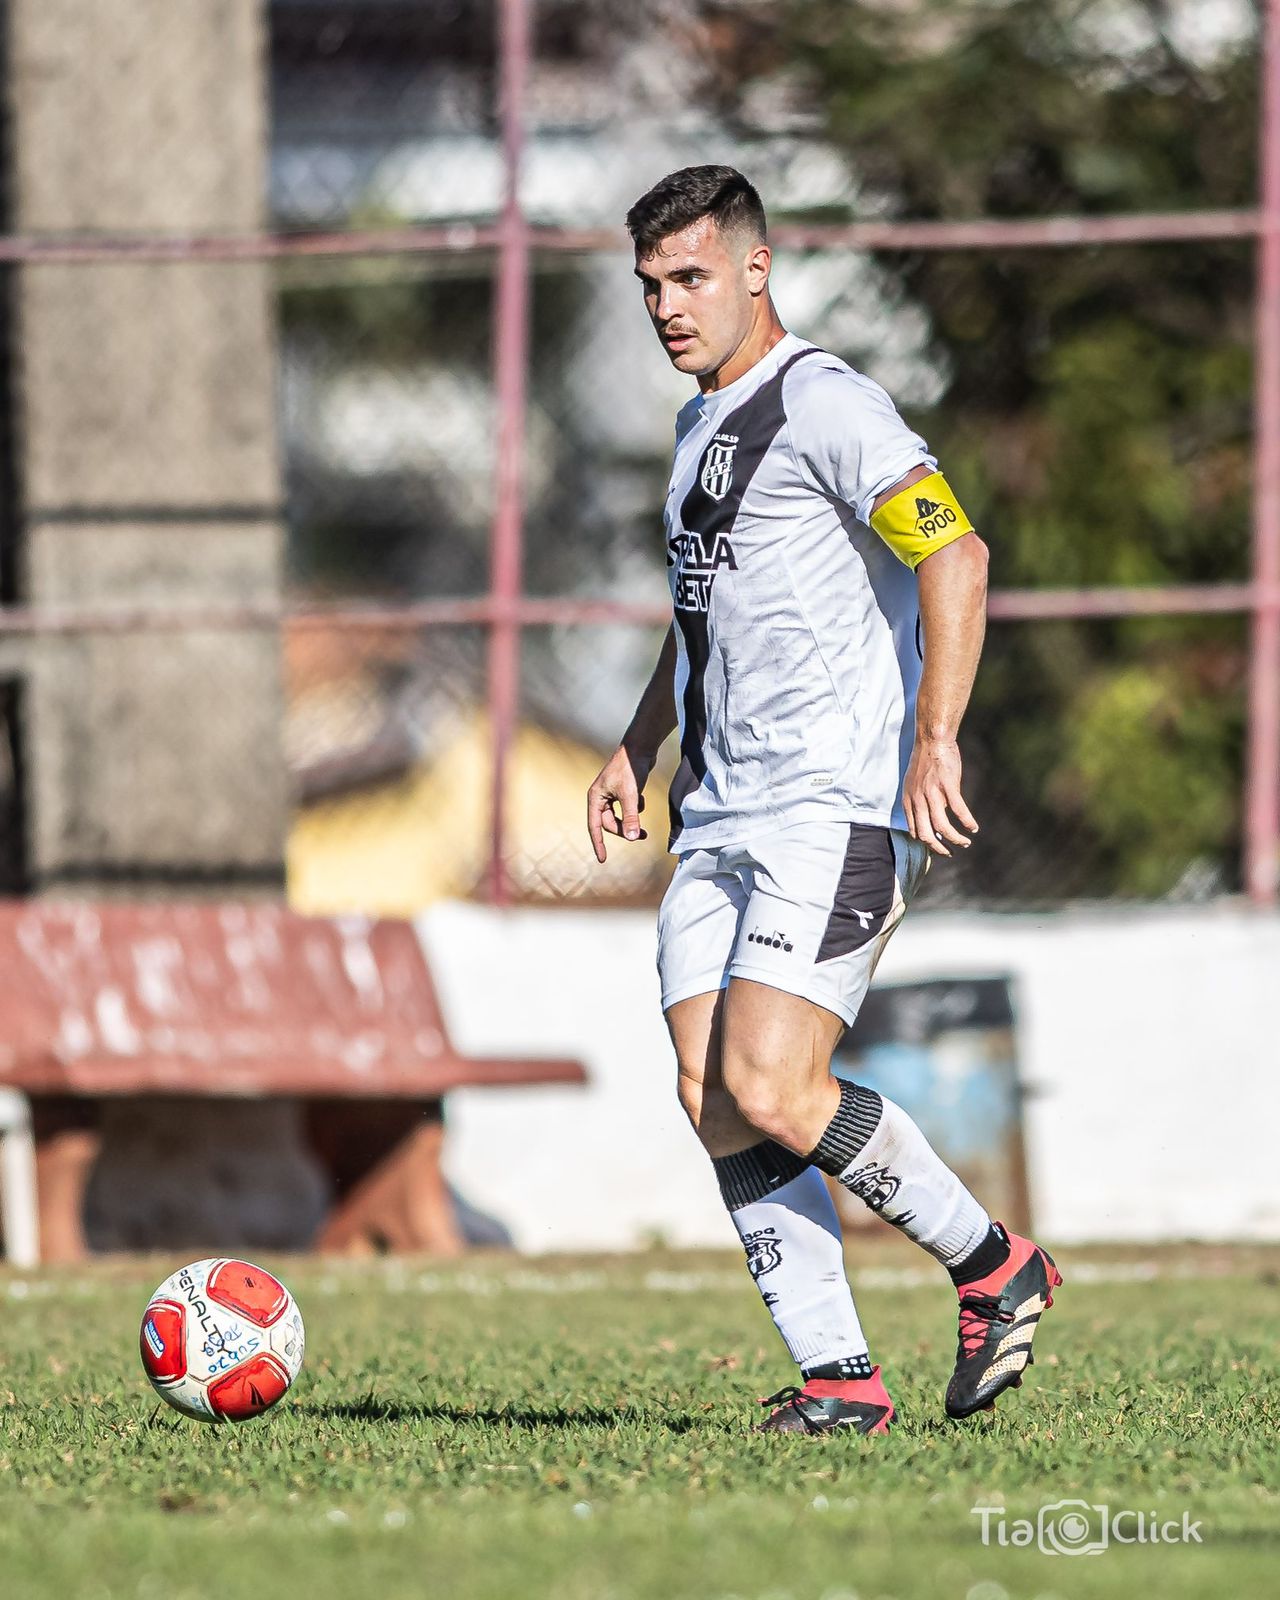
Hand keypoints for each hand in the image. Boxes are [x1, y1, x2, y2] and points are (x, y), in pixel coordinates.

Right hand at [587, 744, 654, 863]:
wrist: (640, 748)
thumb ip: (631, 818)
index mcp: (595, 798)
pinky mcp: (622, 790)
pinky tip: (642, 796)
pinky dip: (636, 806)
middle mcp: (600, 797)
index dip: (598, 844)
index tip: (603, 859)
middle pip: (610, 823)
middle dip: (625, 829)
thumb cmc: (631, 769)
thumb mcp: (632, 796)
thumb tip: (633, 838)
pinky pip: (628, 807)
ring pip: (620, 816)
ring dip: (632, 818)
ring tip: (643, 811)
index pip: (594, 827)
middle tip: (643, 836)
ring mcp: (611, 793)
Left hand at [903, 737, 977, 857]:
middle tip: (950, 853)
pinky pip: (958, 810)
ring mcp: (932, 793)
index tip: (938, 846)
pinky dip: (967, 822)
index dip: (926, 843)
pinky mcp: (948, 786)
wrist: (932, 740)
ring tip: (966, 842)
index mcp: (909, 801)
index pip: (915, 831)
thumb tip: (933, 816)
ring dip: (955, 839)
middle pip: (925, 834)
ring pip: (941, 827)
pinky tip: (973, 827)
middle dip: (939, 848)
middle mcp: (918, 800)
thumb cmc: (926, 761)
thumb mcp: (915, 784)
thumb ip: (920, 801)